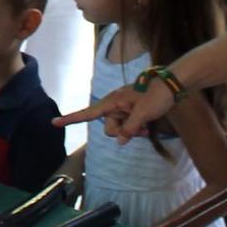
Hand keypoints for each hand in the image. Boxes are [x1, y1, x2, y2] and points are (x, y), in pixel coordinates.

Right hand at [54, 83, 175, 139]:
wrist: (172, 85)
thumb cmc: (156, 96)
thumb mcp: (142, 114)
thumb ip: (129, 129)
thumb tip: (119, 141)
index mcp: (111, 102)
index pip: (87, 113)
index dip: (70, 119)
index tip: (54, 123)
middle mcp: (114, 105)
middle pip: (108, 127)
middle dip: (122, 132)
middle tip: (140, 129)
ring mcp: (122, 109)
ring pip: (119, 128)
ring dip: (132, 131)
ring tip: (147, 127)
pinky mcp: (130, 111)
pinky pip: (127, 125)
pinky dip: (135, 128)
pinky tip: (147, 126)